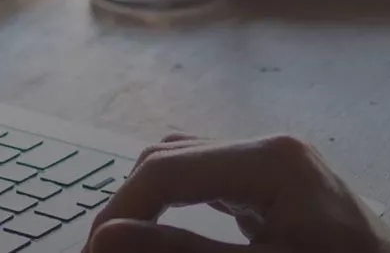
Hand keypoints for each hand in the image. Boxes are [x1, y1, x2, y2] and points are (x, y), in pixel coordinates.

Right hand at [88, 135, 389, 252]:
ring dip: (151, 206)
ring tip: (129, 248)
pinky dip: (181, 208)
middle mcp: (274, 146)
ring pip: (187, 165)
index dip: (119, 214)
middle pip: (169, 159)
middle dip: (130, 209)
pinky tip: (167, 239)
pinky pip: (213, 182)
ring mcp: (279, 163)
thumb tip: (107, 238)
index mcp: (272, 158)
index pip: (164, 170)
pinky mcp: (282, 187)